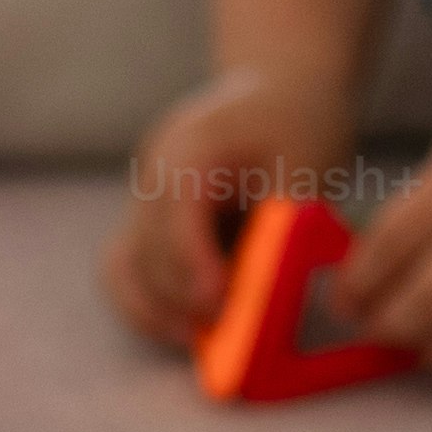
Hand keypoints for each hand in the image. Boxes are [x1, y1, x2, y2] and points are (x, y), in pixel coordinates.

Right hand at [107, 66, 358, 353]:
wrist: (280, 90)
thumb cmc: (298, 122)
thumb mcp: (305, 165)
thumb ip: (284, 225)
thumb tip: (267, 290)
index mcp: (190, 145)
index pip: (174, 210)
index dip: (192, 261)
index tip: (221, 303)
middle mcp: (153, 172)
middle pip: (148, 248)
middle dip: (184, 297)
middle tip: (230, 334)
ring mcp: (144, 198)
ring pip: (125, 268)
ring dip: (159, 309)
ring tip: (205, 341)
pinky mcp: (149, 223)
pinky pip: (129, 271)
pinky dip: (153, 304)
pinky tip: (192, 328)